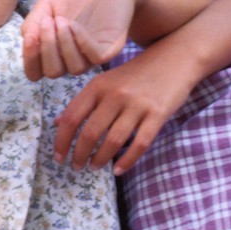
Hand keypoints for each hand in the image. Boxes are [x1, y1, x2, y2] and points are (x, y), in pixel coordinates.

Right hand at [22, 0, 134, 81]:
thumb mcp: (47, 2)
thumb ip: (34, 21)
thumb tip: (27, 38)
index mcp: (53, 49)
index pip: (35, 71)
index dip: (30, 60)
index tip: (30, 37)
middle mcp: (70, 57)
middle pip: (53, 72)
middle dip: (47, 48)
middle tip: (48, 21)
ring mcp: (90, 55)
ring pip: (74, 68)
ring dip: (64, 44)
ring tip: (63, 20)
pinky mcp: (109, 49)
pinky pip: (95, 57)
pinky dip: (82, 42)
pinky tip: (76, 25)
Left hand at [53, 46, 199, 175]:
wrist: (173, 59)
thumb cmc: (134, 74)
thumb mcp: (105, 82)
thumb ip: (83, 102)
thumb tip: (57, 123)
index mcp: (97, 86)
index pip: (72, 117)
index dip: (61, 140)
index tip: (58, 157)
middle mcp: (114, 95)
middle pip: (90, 132)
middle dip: (80, 154)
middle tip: (76, 167)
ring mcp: (137, 105)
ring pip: (113, 140)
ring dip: (100, 159)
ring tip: (94, 167)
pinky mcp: (157, 115)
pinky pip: (140, 144)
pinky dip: (127, 161)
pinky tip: (118, 170)